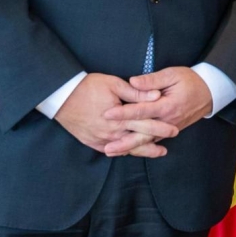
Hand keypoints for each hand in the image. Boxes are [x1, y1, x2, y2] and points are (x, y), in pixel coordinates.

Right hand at [54, 73, 172, 154]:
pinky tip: (131, 152)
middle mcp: (111, 132)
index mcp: (119, 118)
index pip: (145, 125)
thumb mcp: (114, 84)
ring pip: (125, 149)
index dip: (161, 128)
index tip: (174, 129)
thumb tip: (156, 95)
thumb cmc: (88, 87)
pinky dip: (123, 151)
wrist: (61, 97)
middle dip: (154, 143)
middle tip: (169, 145)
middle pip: (138, 141)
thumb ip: (136, 93)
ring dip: (141, 151)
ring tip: (156, 152)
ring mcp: (101, 139)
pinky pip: (111, 150)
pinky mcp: (92, 142)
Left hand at [102, 67, 213, 156]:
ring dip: (129, 148)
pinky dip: (139, 147)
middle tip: (106, 147)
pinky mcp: (169, 131)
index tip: (107, 114)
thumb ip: (152, 80)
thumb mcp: (172, 74)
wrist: (210, 92)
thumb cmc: (190, 80)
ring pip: (147, 141)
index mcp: (167, 105)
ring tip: (111, 151)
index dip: (124, 113)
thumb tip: (132, 81)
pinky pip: (152, 141)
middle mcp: (167, 120)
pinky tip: (126, 150)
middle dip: (124, 141)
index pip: (142, 110)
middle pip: (143, 134)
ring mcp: (169, 128)